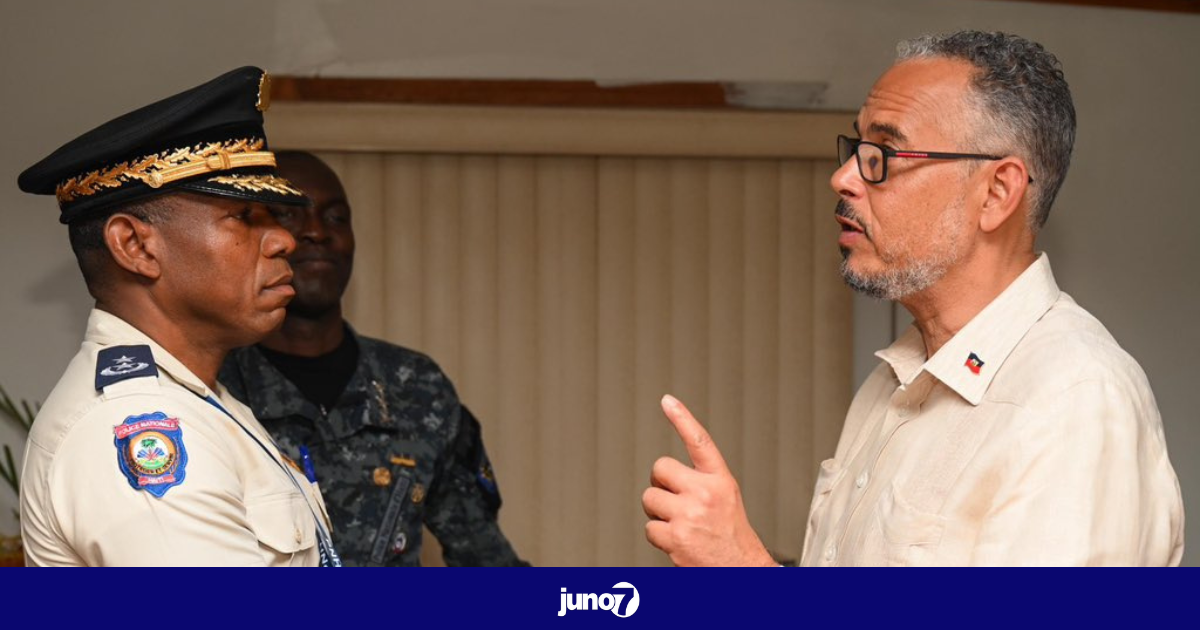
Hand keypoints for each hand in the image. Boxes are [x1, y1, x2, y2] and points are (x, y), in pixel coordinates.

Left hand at [642, 395, 774, 566]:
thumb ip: (701, 482)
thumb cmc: (731, 537)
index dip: (682, 418)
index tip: (667, 401)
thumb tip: (664, 474)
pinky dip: (659, 537)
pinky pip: (649, 528)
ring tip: (680, 526)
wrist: (742, 571)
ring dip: (658, 513)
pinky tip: (678, 542)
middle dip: (660, 485)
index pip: (700, 442)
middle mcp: (705, 493)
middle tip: (674, 502)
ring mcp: (689, 514)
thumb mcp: (725, 498)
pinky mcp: (675, 536)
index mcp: (720, 480)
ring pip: (649, 499)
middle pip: (660, 469)